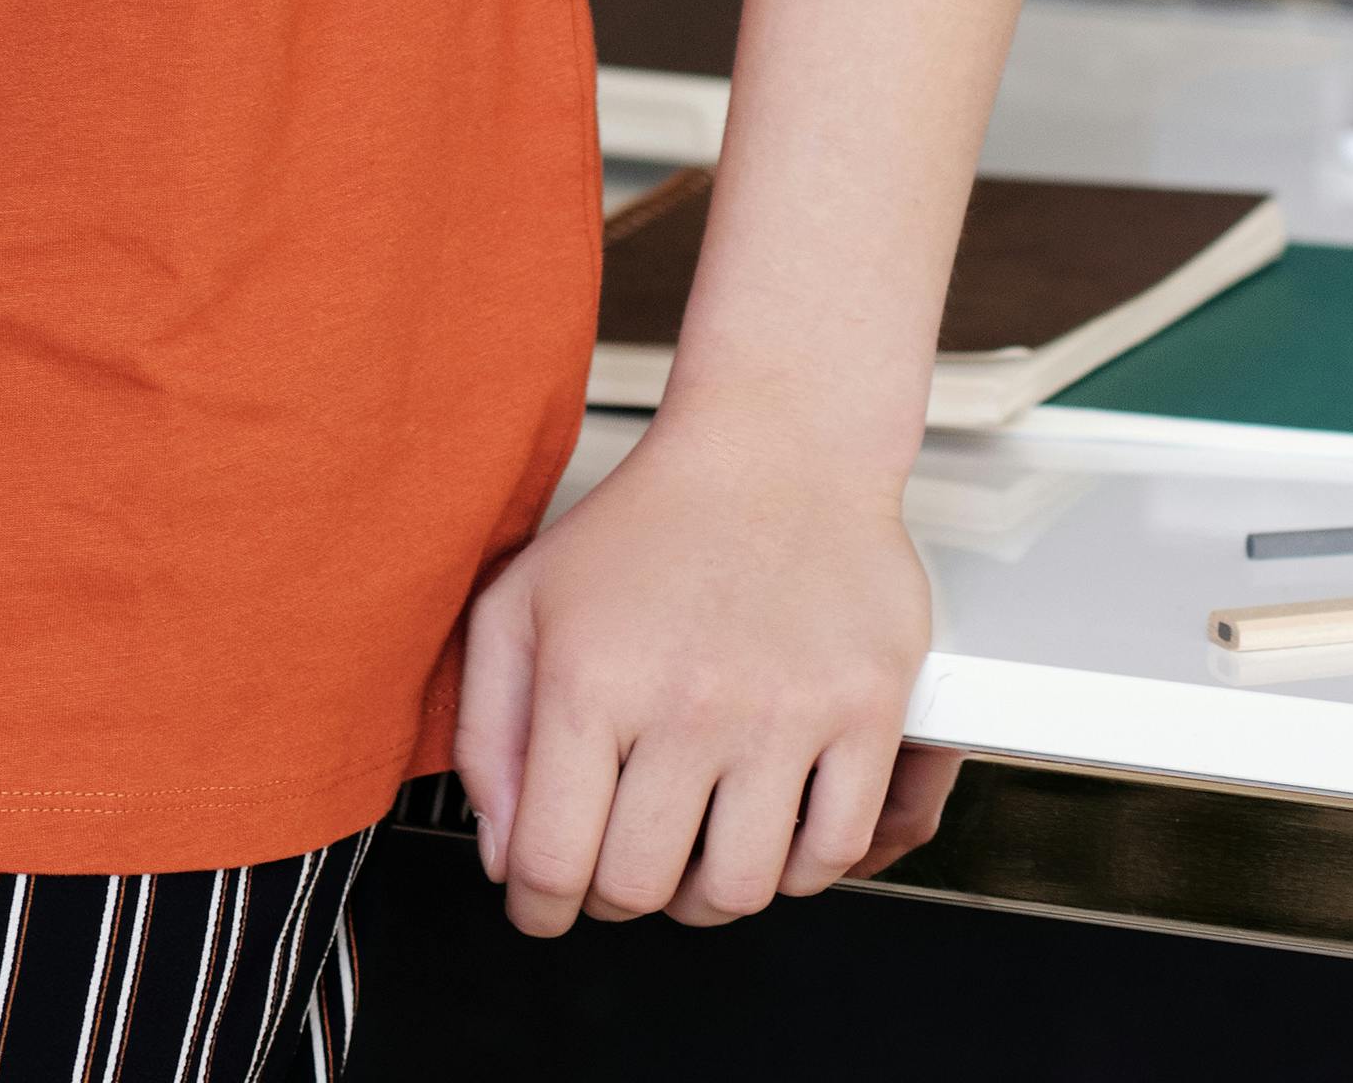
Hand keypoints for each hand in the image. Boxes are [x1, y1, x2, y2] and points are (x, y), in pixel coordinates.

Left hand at [452, 408, 955, 932]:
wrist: (778, 446)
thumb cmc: (646, 526)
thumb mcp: (522, 601)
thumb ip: (486, 730)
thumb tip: (503, 855)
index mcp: (590, 676)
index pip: (550, 863)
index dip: (536, 906)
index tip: (543, 903)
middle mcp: (687, 701)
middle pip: (641, 890)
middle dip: (616, 896)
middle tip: (619, 859)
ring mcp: (784, 712)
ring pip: (739, 891)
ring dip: (705, 892)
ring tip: (692, 843)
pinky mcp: (865, 713)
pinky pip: (833, 855)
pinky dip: (796, 867)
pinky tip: (767, 824)